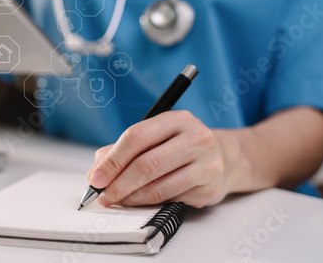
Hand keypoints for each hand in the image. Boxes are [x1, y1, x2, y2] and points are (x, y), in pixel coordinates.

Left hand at [87, 110, 237, 208]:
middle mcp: (195, 137)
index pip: (136, 136)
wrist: (226, 158)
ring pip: (158, 186)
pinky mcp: (210, 188)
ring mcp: (206, 164)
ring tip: (117, 200)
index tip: (96, 177)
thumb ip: (123, 149)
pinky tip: (139, 201)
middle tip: (102, 194)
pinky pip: (171, 199)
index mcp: (176, 119)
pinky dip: (149, 203)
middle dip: (118, 183)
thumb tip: (96, 170)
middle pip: (146, 164)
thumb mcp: (156, 137)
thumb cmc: (181, 147)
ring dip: (131, 197)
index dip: (112, 159)